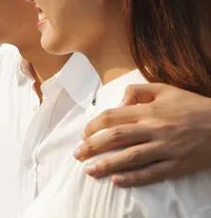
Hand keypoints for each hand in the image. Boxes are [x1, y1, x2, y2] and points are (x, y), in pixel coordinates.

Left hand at [73, 83, 210, 186]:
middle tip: (77, 155)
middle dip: (92, 146)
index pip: (112, 117)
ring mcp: (166, 148)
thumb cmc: (193, 106)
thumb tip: (120, 102)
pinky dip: (134, 178)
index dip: (93, 126)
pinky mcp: (178, 165)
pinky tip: (118, 181)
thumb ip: (139, 91)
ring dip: (107, 164)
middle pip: (115, 137)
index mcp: (149, 110)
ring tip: (89, 171)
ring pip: (130, 157)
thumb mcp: (166, 90)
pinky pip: (152, 173)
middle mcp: (154, 129)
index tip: (84, 135)